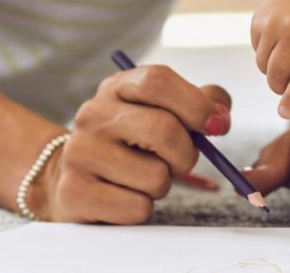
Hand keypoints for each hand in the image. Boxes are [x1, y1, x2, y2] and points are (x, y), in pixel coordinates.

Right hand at [28, 65, 233, 222]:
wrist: (68, 177)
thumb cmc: (130, 142)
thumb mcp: (159, 110)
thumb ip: (199, 103)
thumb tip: (221, 116)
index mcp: (116, 87)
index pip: (158, 80)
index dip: (196, 104)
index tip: (217, 127)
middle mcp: (92, 115)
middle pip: (164, 130)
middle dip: (187, 154)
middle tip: (181, 162)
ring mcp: (79, 153)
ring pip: (156, 177)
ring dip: (163, 185)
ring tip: (142, 177)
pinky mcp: (74, 192)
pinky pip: (138, 208)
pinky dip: (142, 207)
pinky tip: (124, 195)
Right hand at [250, 0, 289, 116]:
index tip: (286, 114)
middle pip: (278, 77)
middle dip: (282, 89)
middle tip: (289, 89)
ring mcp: (273, 23)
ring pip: (264, 66)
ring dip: (274, 71)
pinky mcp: (258, 18)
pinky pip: (257, 50)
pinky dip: (267, 53)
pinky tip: (283, 38)